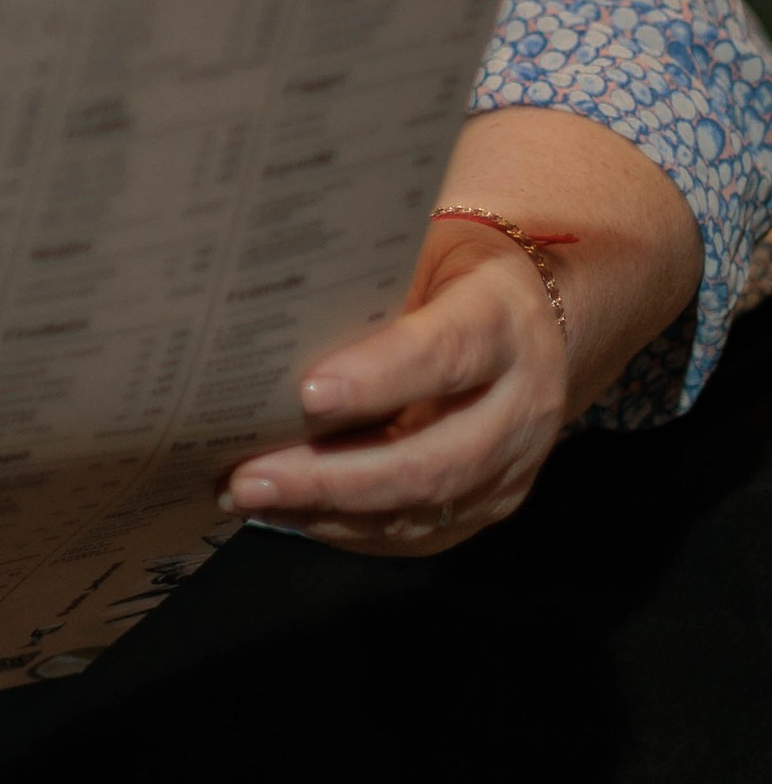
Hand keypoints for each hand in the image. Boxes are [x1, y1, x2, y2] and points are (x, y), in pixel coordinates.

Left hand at [220, 219, 568, 554]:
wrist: (534, 313)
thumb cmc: (452, 268)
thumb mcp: (419, 249)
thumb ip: (364, 287)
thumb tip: (266, 324)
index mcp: (504, 320)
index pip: (446, 353)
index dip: (379, 378)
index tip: (306, 394)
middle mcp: (521, 402)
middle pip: (432, 460)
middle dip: (332, 477)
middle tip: (249, 478)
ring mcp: (513, 465)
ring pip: (421, 509)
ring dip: (327, 512)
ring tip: (250, 497)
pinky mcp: (491, 504)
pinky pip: (417, 534)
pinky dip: (346, 529)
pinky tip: (288, 512)